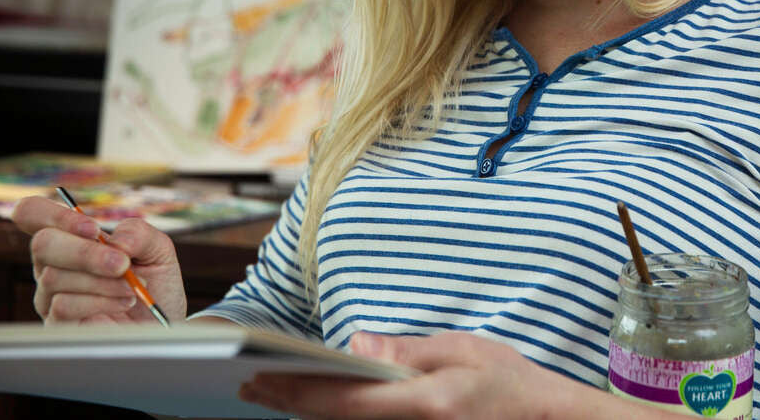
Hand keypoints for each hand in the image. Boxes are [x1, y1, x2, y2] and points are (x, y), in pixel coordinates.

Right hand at [11, 194, 186, 324]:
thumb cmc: (153, 284)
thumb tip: (116, 240)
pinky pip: (63, 306)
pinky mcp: (55, 323)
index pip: (33, 214)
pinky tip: (124, 302)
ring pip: (54, 277)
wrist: (160, 323)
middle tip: (121, 264)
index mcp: (71, 238)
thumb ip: (140, 234)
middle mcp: (53, 264)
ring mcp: (50, 295)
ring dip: (101, 281)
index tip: (93, 229)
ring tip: (131, 288)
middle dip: (85, 252)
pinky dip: (100, 301)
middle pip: (42, 243)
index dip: (53, 214)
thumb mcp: (158, 250)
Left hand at [239, 330, 674, 419]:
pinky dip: (338, 419)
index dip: (294, 390)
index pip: (342, 401)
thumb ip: (405, 353)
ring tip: (272, 394)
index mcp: (423, 403)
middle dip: (289, 403)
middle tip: (250, 387)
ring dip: (308, 413)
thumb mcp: (462, 350)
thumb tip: (354, 347)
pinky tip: (321, 407)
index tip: (257, 376)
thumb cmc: (509, 382)